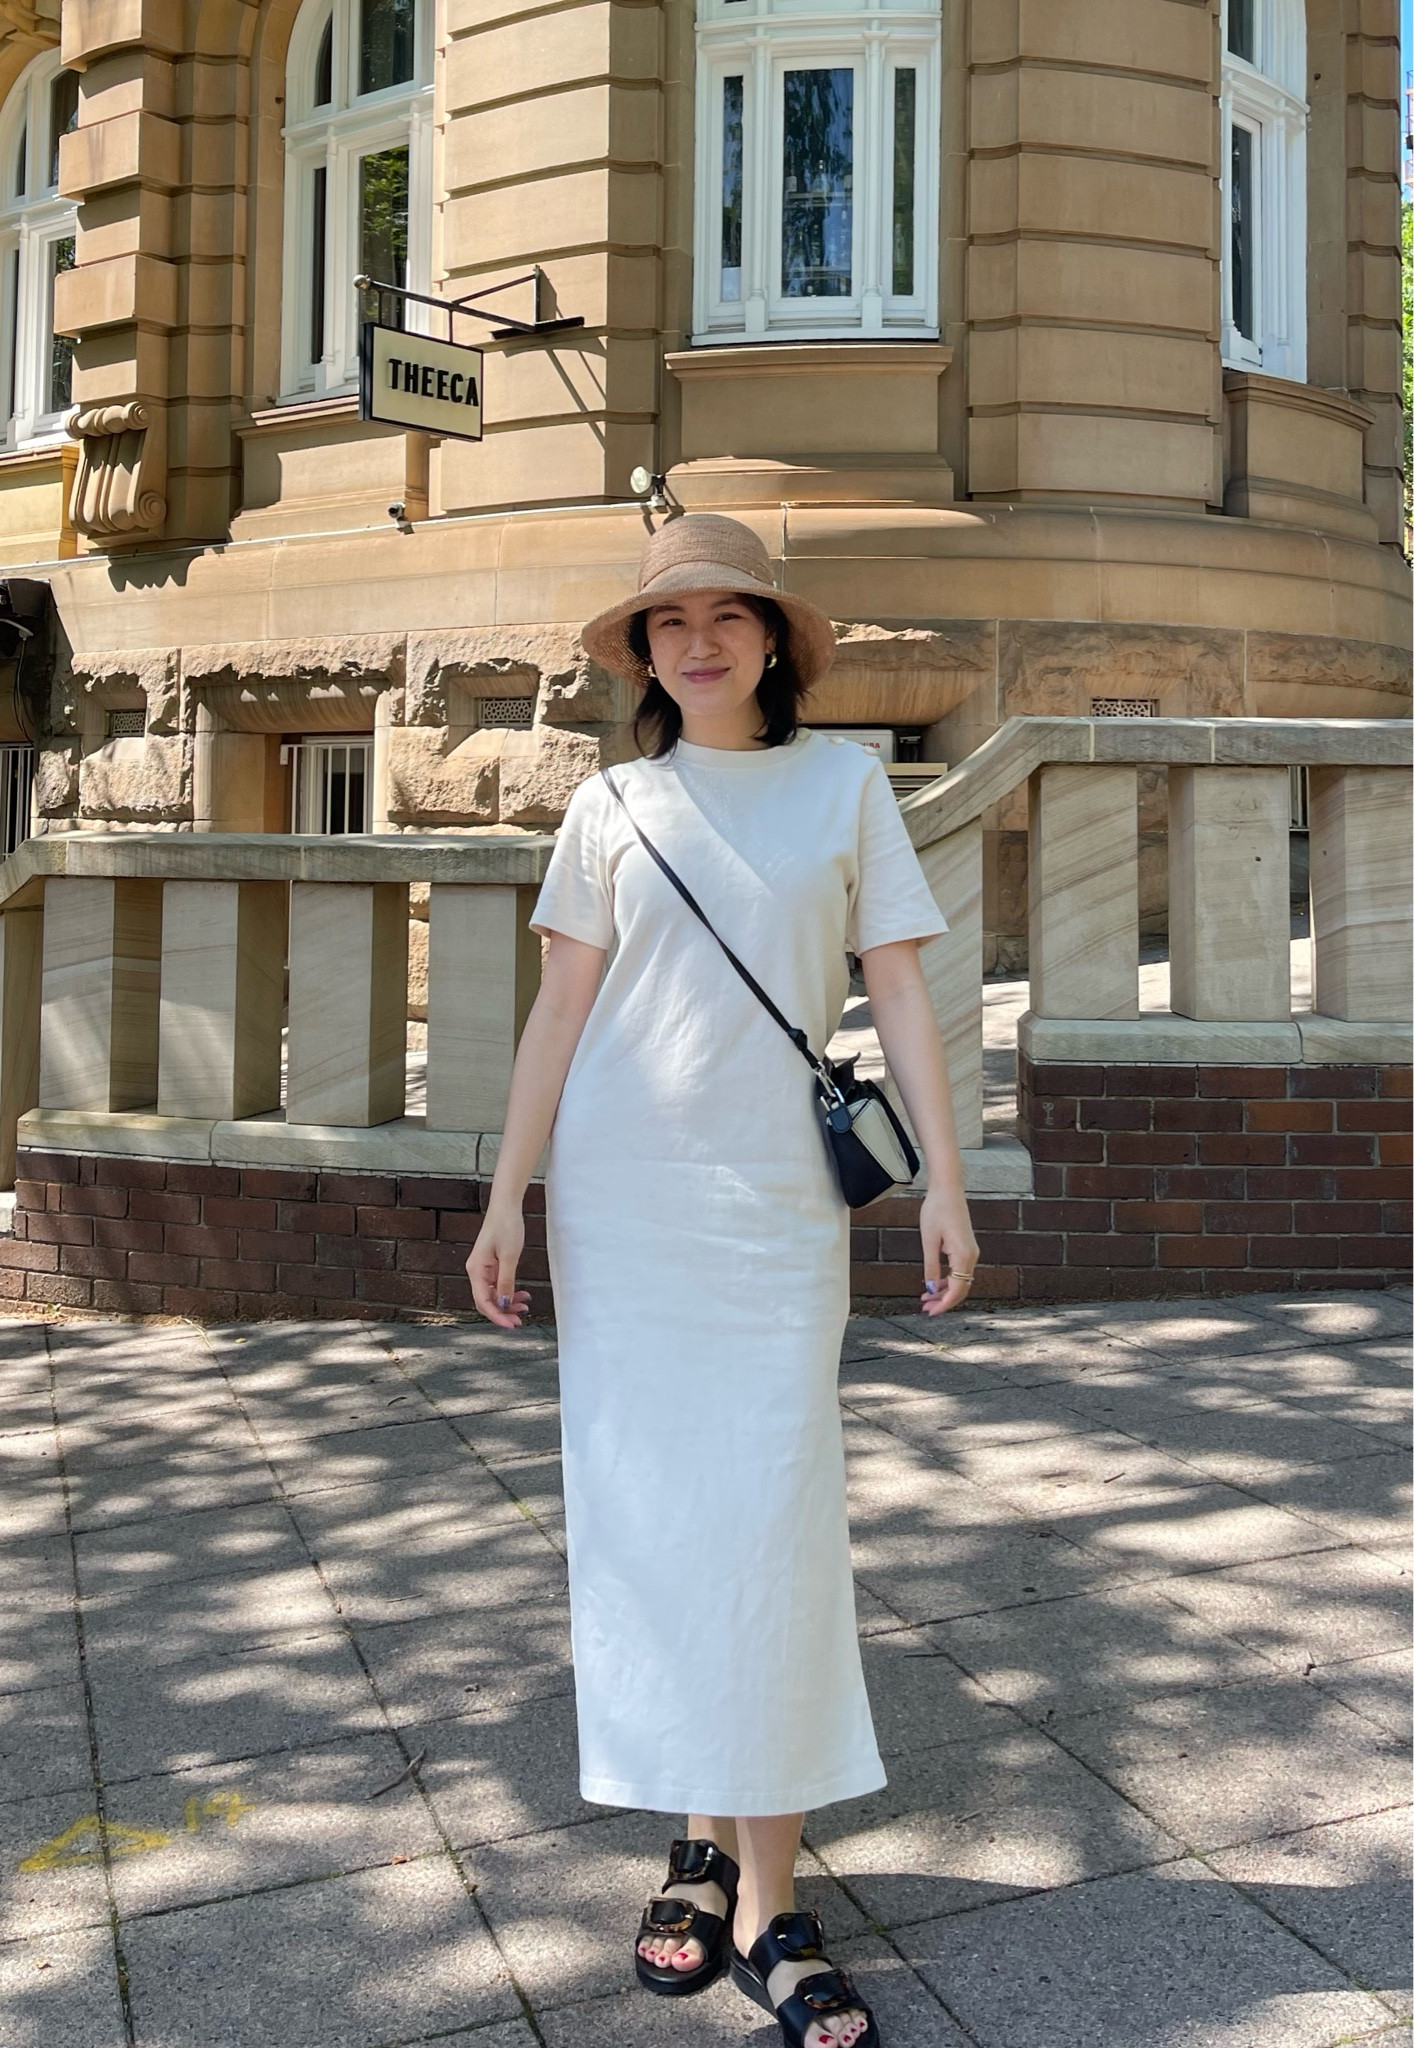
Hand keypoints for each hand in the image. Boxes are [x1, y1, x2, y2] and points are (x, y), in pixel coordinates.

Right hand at [466, 1202, 531, 1328]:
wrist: (506, 1206)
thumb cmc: (506, 1226)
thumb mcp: (509, 1256)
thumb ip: (506, 1281)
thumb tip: (505, 1303)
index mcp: (476, 1270)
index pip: (484, 1302)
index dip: (497, 1316)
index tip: (512, 1325)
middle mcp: (476, 1271)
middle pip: (487, 1301)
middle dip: (503, 1311)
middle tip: (521, 1319)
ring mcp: (483, 1269)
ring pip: (493, 1294)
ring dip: (508, 1302)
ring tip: (525, 1305)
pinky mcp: (490, 1265)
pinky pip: (498, 1285)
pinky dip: (509, 1291)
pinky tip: (522, 1294)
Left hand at [917, 1186, 978, 1315]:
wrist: (948, 1189)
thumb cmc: (937, 1210)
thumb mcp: (929, 1241)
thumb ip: (931, 1267)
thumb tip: (931, 1289)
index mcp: (964, 1256)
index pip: (957, 1290)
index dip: (944, 1304)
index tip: (930, 1312)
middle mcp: (972, 1256)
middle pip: (961, 1289)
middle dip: (944, 1301)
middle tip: (925, 1309)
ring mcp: (971, 1252)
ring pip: (961, 1281)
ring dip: (945, 1292)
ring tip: (926, 1298)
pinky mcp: (967, 1247)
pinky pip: (960, 1271)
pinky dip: (948, 1280)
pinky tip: (934, 1284)